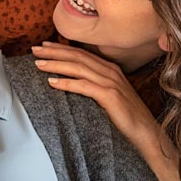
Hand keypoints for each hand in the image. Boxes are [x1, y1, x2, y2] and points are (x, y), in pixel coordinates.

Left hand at [32, 41, 179, 180]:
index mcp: (109, 69)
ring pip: (78, 67)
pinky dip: (66, 83)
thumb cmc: (126, 118)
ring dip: (56, 64)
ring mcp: (111, 83)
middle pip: (77, 56)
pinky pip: (84, 86)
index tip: (44, 46)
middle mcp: (110, 72)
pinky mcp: (111, 96)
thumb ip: (93, 87)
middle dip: (54, 52)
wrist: (146, 134)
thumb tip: (70, 84)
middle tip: (34, 50)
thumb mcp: (108, 97)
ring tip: (38, 64)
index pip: (81, 53)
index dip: (61, 48)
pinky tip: (52, 83)